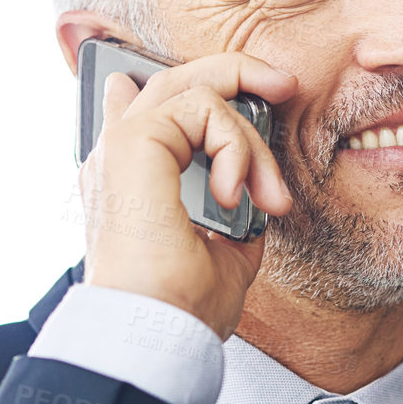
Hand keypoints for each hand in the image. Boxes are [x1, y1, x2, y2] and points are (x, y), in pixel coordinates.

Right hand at [80, 51, 295, 339]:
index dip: (196, 86)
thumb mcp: (223, 253)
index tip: (257, 93)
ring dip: (248, 137)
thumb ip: (233, 216)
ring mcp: (121, 146)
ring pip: (195, 89)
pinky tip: (236, 194)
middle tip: (284, 86)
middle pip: (173, 80)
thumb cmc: (181, 310)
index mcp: (130, 182)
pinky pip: (201, 106)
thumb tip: (254, 197)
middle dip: (235, 71)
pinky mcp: (133, 142)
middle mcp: (118, 158)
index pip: (146, 105)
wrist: (154, 333)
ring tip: (266, 196)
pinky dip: (235, 145)